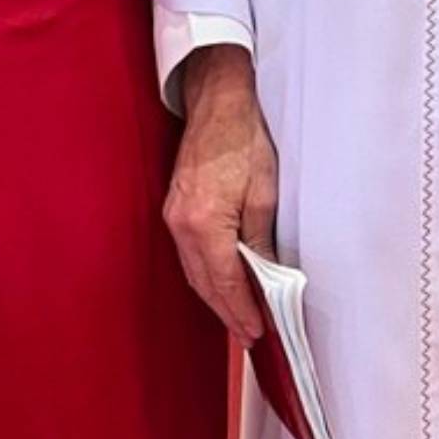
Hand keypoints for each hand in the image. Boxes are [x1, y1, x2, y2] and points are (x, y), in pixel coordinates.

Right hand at [164, 45, 278, 342]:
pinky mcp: (174, 209)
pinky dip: (207, 275)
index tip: (257, 332)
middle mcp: (182, 225)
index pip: (225, 282)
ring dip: (216, 297)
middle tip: (250, 335)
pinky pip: (190, 255)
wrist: (217, 103)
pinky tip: (223, 283)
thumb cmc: (244, 139)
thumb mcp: (264, 192)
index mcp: (206, 223)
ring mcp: (174, 217)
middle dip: (228, 312)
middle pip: (204, 284)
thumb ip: (260, 239)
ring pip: (194, 272)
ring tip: (240, 317)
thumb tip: (265, 275)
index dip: (242, 311)